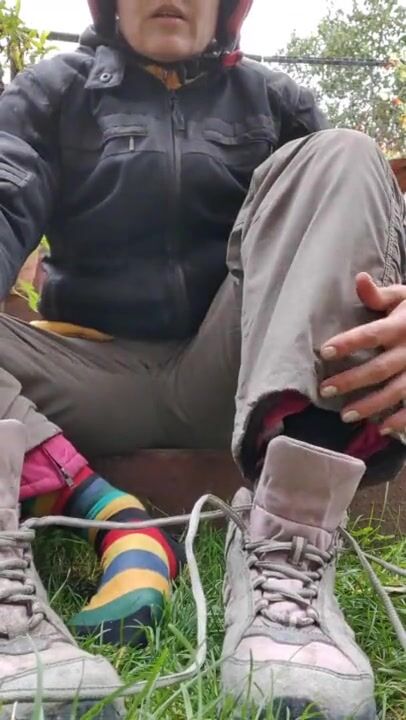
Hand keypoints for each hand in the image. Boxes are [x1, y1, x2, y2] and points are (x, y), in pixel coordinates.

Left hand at [320, 272, 405, 434]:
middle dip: (351, 380)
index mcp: (401, 325)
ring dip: (371, 405)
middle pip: (379, 368)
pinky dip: (402, 419)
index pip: (371, 334)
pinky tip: (382, 428)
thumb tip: (360, 278)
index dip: (349, 343)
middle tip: (325, 389)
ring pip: (396, 391)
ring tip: (345, 414)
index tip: (326, 351)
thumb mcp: (405, 296)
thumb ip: (380, 294)